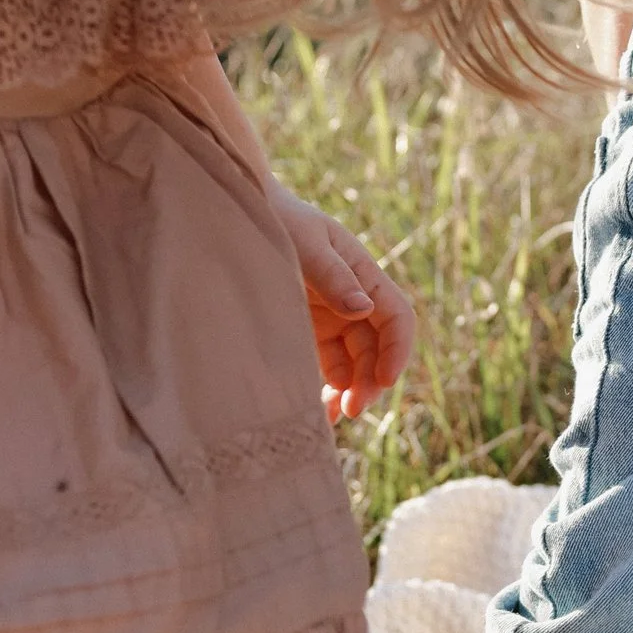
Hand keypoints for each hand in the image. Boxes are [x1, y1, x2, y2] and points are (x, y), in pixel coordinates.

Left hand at [268, 184, 416, 419]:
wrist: (235, 215)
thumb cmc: (274, 220)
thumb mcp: (305, 244)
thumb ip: (333, 277)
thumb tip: (364, 310)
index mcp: (363, 274)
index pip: (396, 317)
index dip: (397, 350)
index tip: (384, 379)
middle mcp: (352, 300)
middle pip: (376, 348)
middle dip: (370, 380)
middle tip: (351, 408)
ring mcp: (330, 319)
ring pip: (354, 364)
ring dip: (351, 390)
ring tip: (333, 417)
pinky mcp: (306, 334)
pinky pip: (327, 368)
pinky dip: (328, 390)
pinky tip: (321, 412)